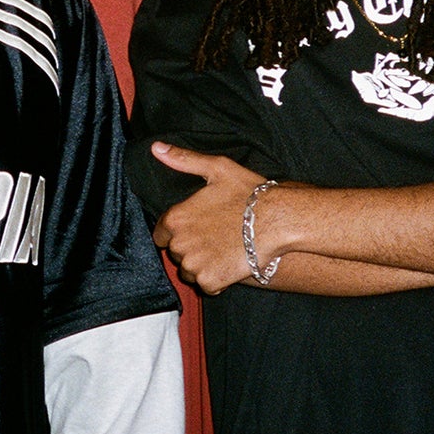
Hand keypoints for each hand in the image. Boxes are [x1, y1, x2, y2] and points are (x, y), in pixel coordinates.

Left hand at [150, 142, 261, 293]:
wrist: (278, 220)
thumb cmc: (249, 193)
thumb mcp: (216, 168)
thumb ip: (183, 160)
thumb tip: (156, 148)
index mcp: (175, 219)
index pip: (161, 233)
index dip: (177, 230)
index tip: (195, 227)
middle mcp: (180, 244)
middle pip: (176, 252)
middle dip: (190, 246)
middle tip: (213, 236)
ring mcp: (194, 265)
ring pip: (189, 270)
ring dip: (201, 264)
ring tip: (222, 250)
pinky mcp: (211, 282)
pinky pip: (206, 285)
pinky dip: (215, 278)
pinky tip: (230, 263)